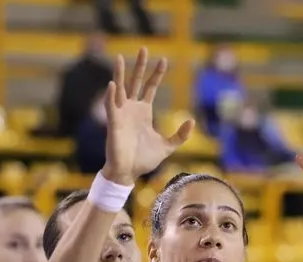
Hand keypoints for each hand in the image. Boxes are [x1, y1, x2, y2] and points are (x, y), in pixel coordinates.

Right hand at [102, 48, 193, 184]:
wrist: (129, 173)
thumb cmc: (144, 160)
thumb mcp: (167, 146)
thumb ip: (180, 135)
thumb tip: (191, 121)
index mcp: (144, 112)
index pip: (150, 88)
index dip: (156, 74)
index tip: (164, 60)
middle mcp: (131, 109)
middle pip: (136, 82)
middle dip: (140, 66)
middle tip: (144, 48)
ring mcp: (121, 114)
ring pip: (120, 89)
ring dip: (120, 74)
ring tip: (120, 58)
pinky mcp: (114, 123)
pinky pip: (111, 106)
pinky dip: (111, 95)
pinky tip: (113, 84)